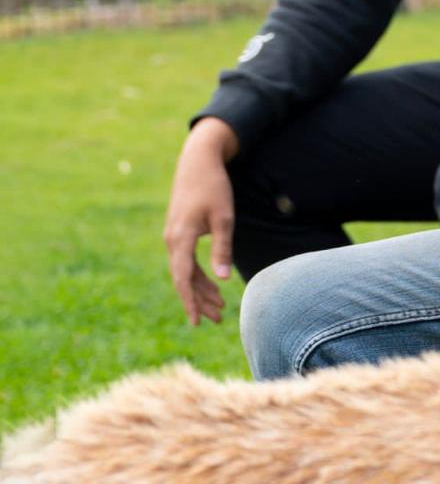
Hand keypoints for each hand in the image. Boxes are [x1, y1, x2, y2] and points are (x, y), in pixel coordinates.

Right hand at [164, 117, 239, 325]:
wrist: (198, 161)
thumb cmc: (214, 187)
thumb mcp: (223, 216)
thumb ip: (222, 248)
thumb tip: (224, 279)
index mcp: (181, 238)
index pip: (183, 279)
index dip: (190, 302)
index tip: (196, 323)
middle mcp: (172, 241)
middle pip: (183, 279)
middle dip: (200, 301)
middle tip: (218, 319)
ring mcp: (173, 236)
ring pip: (185, 271)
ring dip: (200, 289)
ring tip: (219, 308)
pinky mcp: (178, 232)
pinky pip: (185, 260)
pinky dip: (198, 275)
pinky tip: (212, 285)